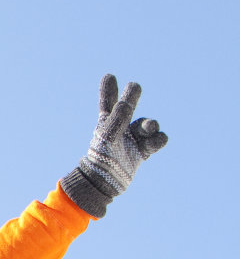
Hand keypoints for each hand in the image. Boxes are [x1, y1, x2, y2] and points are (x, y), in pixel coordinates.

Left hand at [61, 74, 168, 217]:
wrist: (104, 182)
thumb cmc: (101, 157)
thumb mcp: (107, 135)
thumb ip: (118, 117)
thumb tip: (127, 102)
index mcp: (107, 123)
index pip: (108, 103)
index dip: (109, 90)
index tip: (109, 77)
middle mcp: (120, 128)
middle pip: (129, 107)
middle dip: (132, 96)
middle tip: (134, 87)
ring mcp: (133, 139)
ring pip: (148, 125)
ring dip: (150, 124)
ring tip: (147, 128)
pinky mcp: (143, 151)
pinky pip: (158, 140)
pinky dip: (158, 140)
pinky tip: (151, 144)